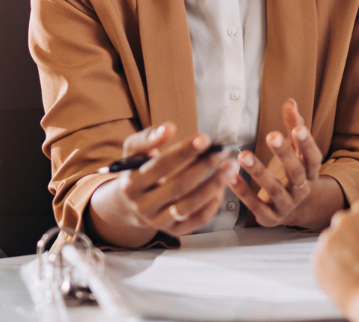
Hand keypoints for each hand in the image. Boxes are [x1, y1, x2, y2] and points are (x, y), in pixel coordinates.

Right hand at [89, 122, 238, 245]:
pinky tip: (222, 187)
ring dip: (214, 185)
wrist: (127, 204)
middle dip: (204, 166)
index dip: (184, 151)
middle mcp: (143, 206)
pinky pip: (198, 220)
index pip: (160, 166)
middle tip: (223, 151)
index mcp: (131, 184)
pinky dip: (213, 204)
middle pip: (179, 186)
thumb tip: (168, 128)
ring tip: (230, 167)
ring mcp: (158, 221)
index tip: (206, 138)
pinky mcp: (174, 230)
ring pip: (190, 205)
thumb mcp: (133, 153)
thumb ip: (147, 138)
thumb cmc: (136, 171)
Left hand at [229, 99, 336, 227]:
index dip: (307, 144)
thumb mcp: (295, 151)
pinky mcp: (270, 218)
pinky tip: (230, 176)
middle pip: (296, 173)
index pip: (313, 157)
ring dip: (259, 172)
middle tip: (271, 135)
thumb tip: (290, 102)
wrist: (291, 209)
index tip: (298, 128)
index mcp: (310, 172)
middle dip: (284, 154)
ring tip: (243, 155)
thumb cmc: (290, 173)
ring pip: (275, 190)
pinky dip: (243, 191)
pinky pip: (255, 205)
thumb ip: (293, 127)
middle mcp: (301, 190)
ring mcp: (286, 205)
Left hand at [313, 201, 358, 321]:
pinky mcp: (317, 262)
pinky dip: (332, 274)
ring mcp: (328, 241)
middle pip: (344, 229)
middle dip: (352, 242)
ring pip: (332, 247)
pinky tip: (348, 282)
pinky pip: (323, 266)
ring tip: (358, 275)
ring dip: (341, 258)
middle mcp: (343, 220)